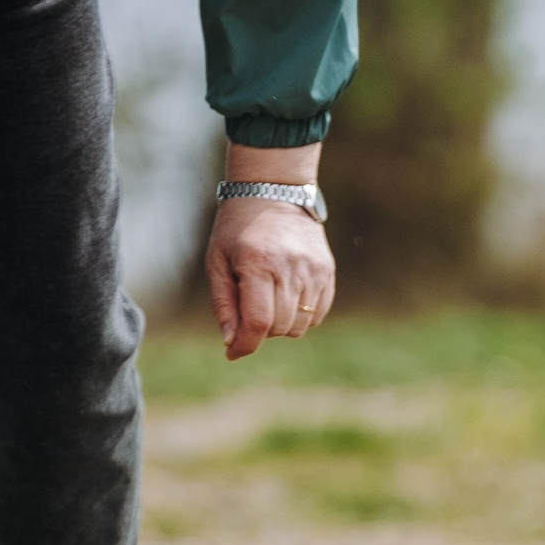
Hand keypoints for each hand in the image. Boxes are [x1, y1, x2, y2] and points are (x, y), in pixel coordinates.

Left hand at [206, 142, 334, 359]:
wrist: (273, 191)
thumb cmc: (236, 229)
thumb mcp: (217, 262)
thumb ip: (224, 304)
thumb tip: (231, 343)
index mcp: (258, 264)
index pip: (258, 322)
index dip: (245, 344)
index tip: (233, 352)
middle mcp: (290, 267)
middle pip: (280, 327)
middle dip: (260, 330)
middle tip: (248, 308)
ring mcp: (313, 269)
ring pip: (300, 324)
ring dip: (281, 324)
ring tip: (267, 298)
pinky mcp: (327, 270)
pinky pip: (318, 314)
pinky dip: (301, 316)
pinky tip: (286, 296)